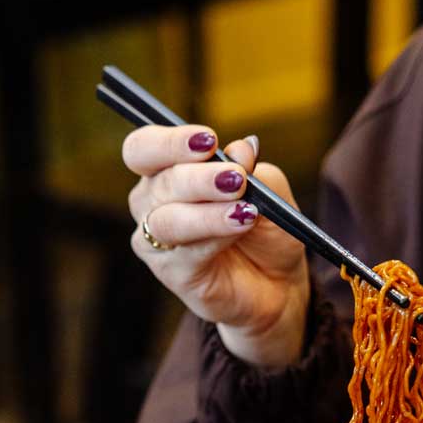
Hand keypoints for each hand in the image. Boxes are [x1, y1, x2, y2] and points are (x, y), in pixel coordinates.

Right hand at [124, 125, 309, 369]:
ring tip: (245, 209)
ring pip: (167, 220)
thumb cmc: (264, 230)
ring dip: (207, 211)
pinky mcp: (172, 274)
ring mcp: (158, 242)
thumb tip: (241, 149)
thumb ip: (254, 170)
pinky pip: (185, 253)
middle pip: (158, 182)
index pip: (144, 148)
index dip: (169, 142)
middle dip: (199, 177)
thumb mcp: (270, 191)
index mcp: (166, 171)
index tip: (208, 140)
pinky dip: (214, 236)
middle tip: (237, 178)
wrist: (277, 282)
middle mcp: (153, 203)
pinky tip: (240, 226)